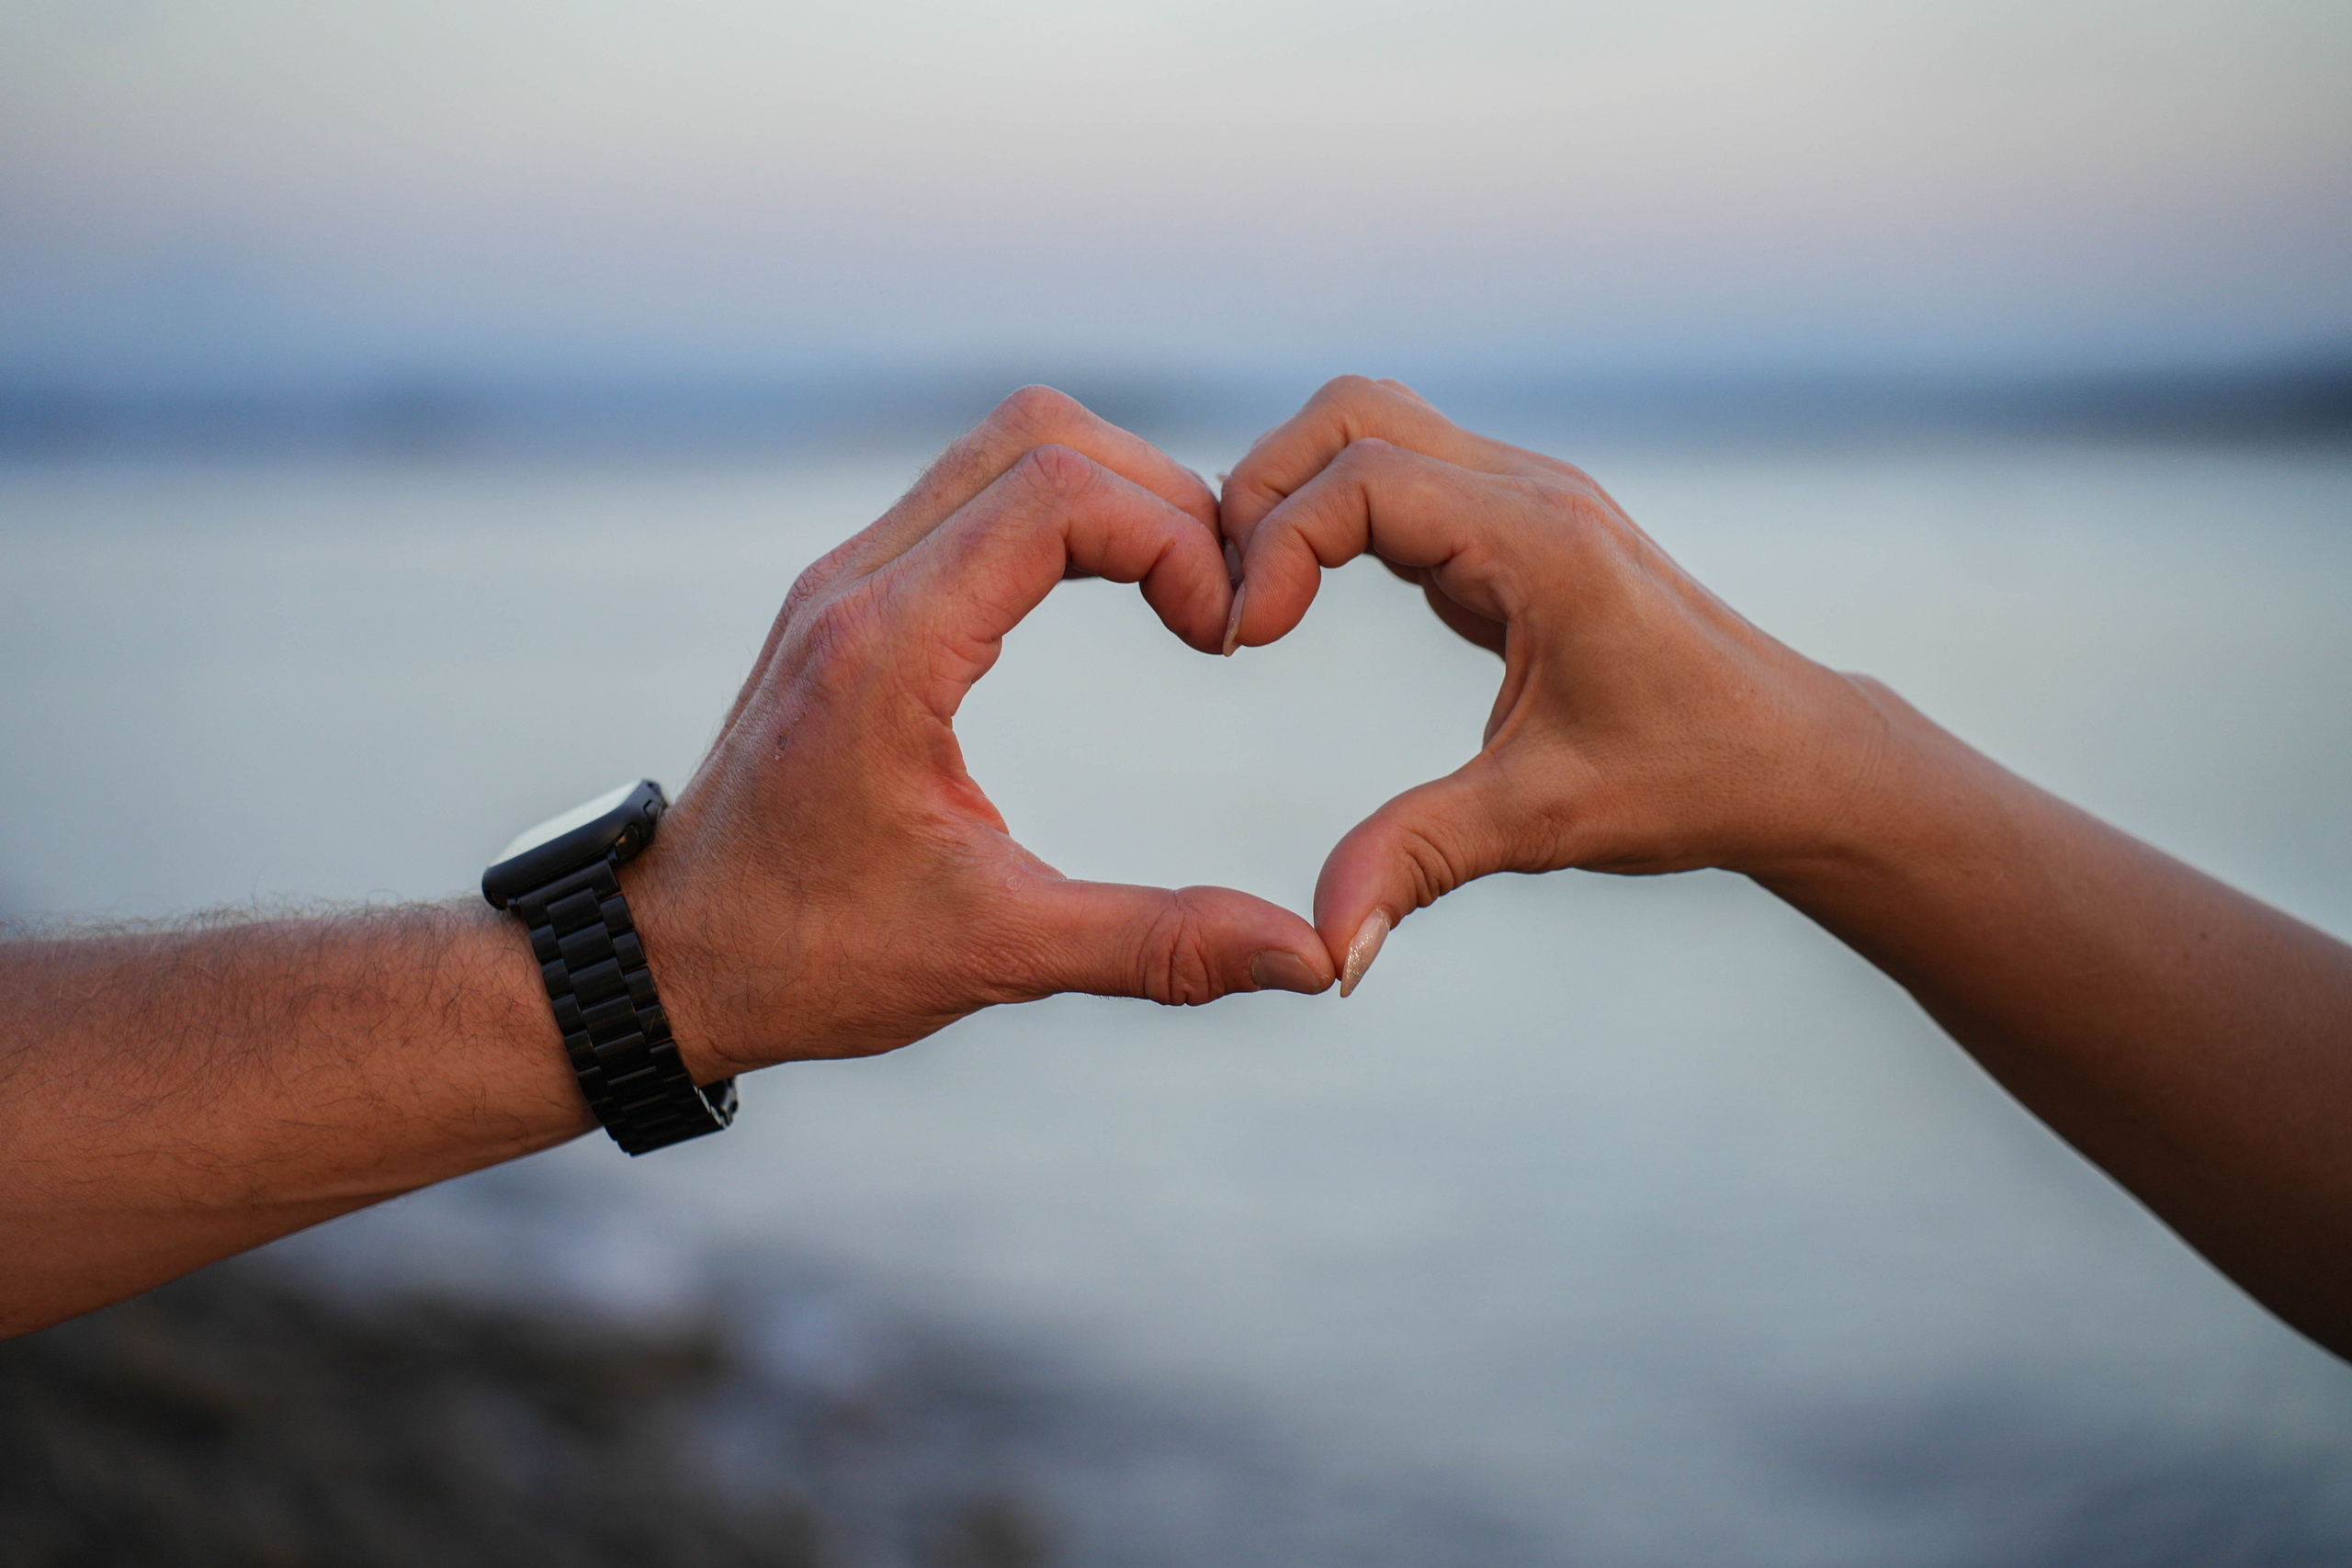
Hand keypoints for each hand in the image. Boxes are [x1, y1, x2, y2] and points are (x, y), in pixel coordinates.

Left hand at [634, 387, 1334, 1076]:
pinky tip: (1110, 595)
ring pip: (1002, 447)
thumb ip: (1157, 944)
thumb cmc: (808, 960)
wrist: (668, 960)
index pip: (1057, 493)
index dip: (1175, 537)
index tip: (1222, 636)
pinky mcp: (850, 596)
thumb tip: (1308, 960)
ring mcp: (846, 579)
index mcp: (887, 650)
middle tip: (1218, 602)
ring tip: (1179, 594)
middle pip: (1038, 433)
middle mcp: (858, 585)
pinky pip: (971, 493)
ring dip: (1111, 494)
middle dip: (1159, 496)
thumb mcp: (994, 954)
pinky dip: (1060, 513)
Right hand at [1219, 376, 1885, 991]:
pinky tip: (1305, 600)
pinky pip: (1401, 473)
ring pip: (1373, 426)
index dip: (1273, 545)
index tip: (1238, 642)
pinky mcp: (1516, 526)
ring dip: (1294, 493)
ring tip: (1253, 600)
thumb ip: (1417, 861)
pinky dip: (1333, 514)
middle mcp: (1530, 491)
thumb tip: (1324, 953)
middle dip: (1262, 493)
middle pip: (1351, 415)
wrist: (1794, 758)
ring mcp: (1525, 498)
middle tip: (1226, 606)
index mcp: (1539, 541)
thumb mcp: (1543, 821)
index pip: (1361, 479)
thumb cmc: (1691, 779)